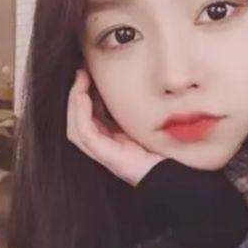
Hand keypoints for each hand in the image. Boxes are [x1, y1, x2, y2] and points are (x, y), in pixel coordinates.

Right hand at [66, 68, 164, 186]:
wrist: (173, 175)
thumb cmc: (164, 151)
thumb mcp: (148, 124)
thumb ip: (138, 111)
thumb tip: (136, 85)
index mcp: (114, 139)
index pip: (90, 115)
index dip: (85, 94)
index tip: (88, 72)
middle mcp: (105, 146)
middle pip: (78, 120)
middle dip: (76, 94)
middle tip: (81, 71)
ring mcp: (104, 152)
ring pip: (76, 126)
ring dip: (75, 101)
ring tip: (80, 79)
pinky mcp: (107, 155)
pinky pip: (85, 133)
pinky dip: (81, 113)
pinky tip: (83, 96)